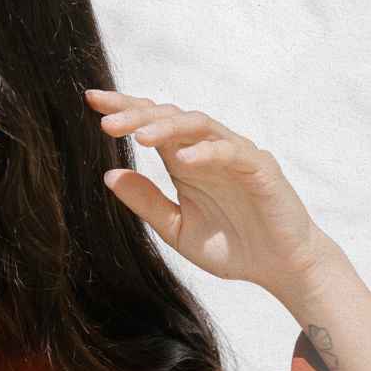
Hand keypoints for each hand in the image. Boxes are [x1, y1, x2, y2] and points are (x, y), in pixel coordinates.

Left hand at [84, 88, 333, 297]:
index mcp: (185, 162)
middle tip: (106, 122)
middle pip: (170, 117)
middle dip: (137, 115)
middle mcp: (207, 151)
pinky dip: (208, 153)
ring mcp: (235, 155)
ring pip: (200, 126)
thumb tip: (108, 175)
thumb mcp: (177, 228)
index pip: (151, 125)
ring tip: (139, 137)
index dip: (124, 110)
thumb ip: (146, 202)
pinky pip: (232, 152)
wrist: (279, 268)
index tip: (91, 102)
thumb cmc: (232, 246)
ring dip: (168, 129)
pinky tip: (184, 160)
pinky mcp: (260, 168)